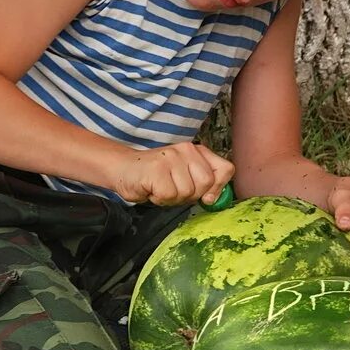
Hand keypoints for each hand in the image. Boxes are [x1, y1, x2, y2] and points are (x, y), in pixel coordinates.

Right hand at [115, 142, 234, 206]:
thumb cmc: (156, 177)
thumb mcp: (185, 178)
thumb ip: (203, 185)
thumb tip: (214, 199)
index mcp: (196, 151)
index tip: (206, 196)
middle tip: (174, 190)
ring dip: (172, 198)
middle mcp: (186, 150)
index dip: (219, 187)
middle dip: (191, 195)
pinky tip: (152, 189)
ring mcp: (171, 157)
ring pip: (187, 192)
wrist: (124, 169)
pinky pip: (169, 195)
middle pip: (206, 183)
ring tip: (161, 188)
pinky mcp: (157, 168)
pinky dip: (159, 199)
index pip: (225, 169)